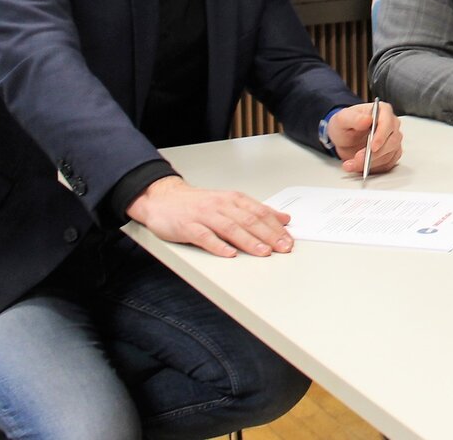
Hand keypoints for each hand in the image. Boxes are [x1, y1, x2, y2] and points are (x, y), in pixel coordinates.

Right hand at [125, 176, 292, 257]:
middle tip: (283, 248)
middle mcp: (221, 205)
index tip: (289, 240)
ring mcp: (204, 215)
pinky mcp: (187, 226)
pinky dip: (218, 246)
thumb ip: (256, 211)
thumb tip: (283, 219)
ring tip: (264, 252)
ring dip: (249, 241)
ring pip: (230, 228)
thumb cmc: (197, 203)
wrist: (162, 198)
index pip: (260, 212)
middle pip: (249, 220)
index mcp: (233, 199)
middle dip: (269, 235)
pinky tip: (229, 254)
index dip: (276, 227)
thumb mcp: (230, 203)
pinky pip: (204, 237)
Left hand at [327, 102, 402, 174]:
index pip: (388, 123)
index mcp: (383, 111)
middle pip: (392, 142)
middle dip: (374, 154)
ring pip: (389, 155)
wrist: (345, 138)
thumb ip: (354, 118)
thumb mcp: (342, 119)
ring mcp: (393, 140)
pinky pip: (387, 164)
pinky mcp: (392, 154)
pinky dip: (373, 168)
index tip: (372, 147)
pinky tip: (360, 167)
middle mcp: (392, 125)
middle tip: (357, 159)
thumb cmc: (346, 125)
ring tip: (351, 164)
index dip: (381, 136)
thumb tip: (367, 119)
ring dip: (370, 163)